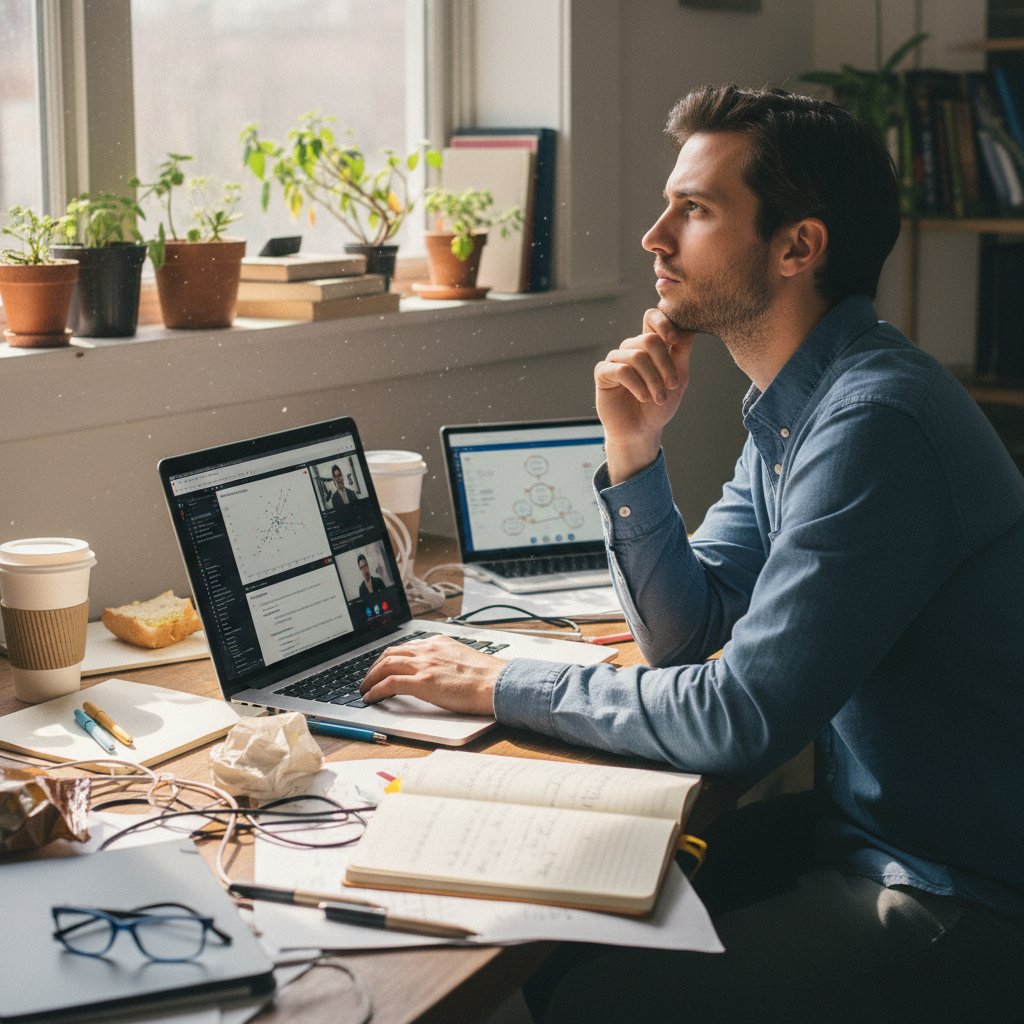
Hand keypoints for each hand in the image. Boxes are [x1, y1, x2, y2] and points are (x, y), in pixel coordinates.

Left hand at [359, 636, 501, 715]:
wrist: (497, 683)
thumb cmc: (487, 677)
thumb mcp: (463, 659)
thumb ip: (446, 660)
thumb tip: (438, 671)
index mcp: (438, 643)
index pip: (406, 646)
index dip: (390, 657)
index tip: (383, 666)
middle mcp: (428, 649)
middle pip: (390, 653)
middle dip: (374, 666)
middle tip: (368, 678)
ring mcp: (424, 664)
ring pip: (385, 665)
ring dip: (370, 677)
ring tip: (364, 689)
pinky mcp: (423, 681)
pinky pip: (389, 683)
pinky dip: (376, 690)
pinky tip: (370, 698)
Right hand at [595, 308, 694, 482]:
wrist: (642, 431)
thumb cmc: (659, 405)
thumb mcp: (678, 378)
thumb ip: (682, 352)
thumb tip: (690, 327)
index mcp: (649, 345)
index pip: (652, 317)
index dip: (664, 322)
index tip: (675, 341)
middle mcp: (631, 348)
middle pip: (649, 339)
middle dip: (665, 363)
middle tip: (672, 385)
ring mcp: (616, 359)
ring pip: (637, 356)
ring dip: (653, 379)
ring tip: (658, 398)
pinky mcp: (603, 373)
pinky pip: (621, 370)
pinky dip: (637, 385)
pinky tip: (643, 398)